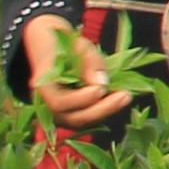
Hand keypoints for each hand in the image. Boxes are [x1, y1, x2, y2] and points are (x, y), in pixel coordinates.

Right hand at [24, 12, 134, 132]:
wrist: (53, 52)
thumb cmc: (65, 46)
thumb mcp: (77, 46)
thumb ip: (89, 62)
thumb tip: (101, 82)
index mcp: (43, 86)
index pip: (59, 103)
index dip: (81, 99)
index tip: (101, 88)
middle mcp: (46, 105)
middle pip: (73, 118)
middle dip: (101, 109)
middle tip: (125, 95)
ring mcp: (58, 114)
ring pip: (82, 121)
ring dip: (106, 111)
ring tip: (125, 96)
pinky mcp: (70, 115)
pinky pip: (87, 118)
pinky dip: (104, 111)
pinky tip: (119, 99)